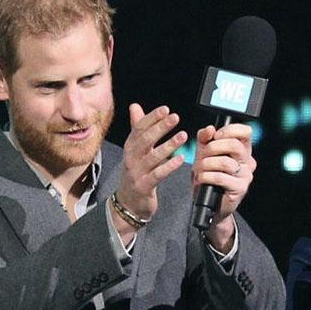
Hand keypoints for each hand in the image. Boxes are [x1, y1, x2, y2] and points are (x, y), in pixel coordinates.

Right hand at [117, 103, 187, 219]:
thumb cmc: (136, 173)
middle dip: (160, 127)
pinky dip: (169, 166)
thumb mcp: (135, 150)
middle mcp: (131, 158)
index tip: (166, 109)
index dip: (152, 118)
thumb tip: (135, 106)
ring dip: (168, 145)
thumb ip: (137, 128)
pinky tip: (180, 159)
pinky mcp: (144, 186)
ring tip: (183, 136)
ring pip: (153, 156)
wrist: (128, 203)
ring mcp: (136, 173)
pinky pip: (157, 175)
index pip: (139, 128)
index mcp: (130, 147)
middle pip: (145, 139)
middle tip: (175, 117)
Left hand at [191, 122, 255, 227]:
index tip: (216, 135)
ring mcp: (246, 175)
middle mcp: (247, 161)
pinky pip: (221, 177)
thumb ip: (204, 139)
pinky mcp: (240, 188)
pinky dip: (207, 176)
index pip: (245, 132)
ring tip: (200, 169)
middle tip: (203, 155)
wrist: (208, 202)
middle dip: (213, 148)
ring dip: (207, 164)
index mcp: (242, 149)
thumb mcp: (203, 154)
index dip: (230, 130)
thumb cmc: (208, 176)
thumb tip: (210, 129)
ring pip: (226, 162)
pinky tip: (202, 179)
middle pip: (235, 145)